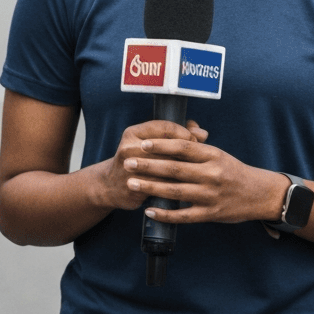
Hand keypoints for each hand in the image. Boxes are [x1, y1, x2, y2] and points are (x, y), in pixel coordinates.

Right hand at [93, 119, 207, 211]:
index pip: (166, 127)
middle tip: (199, 157)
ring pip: (166, 167)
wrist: (110, 186)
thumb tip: (202, 132)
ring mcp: (130, 168)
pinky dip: (176, 184)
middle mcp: (129, 147)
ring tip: (194, 171)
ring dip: (184, 169)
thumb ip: (176, 134)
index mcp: (133, 132)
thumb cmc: (138, 160)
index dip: (184, 133)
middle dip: (187, 152)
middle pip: (167, 147)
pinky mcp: (134, 186)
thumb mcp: (150, 143)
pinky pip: (162, 184)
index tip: (195, 140)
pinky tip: (187, 184)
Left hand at [122, 130, 287, 224]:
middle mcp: (211, 173)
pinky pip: (183, 215)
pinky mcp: (210, 213)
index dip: (161, 145)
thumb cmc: (234, 171)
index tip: (142, 144)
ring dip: (151, 187)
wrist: (259, 194)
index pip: (183, 147)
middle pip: (174, 168)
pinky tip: (149, 210)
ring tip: (132, 183)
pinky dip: (165, 213)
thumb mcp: (219, 154)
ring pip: (175, 191)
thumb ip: (197, 148)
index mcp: (213, 155)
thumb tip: (175, 135)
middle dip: (148, 165)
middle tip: (128, 162)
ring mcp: (210, 195)